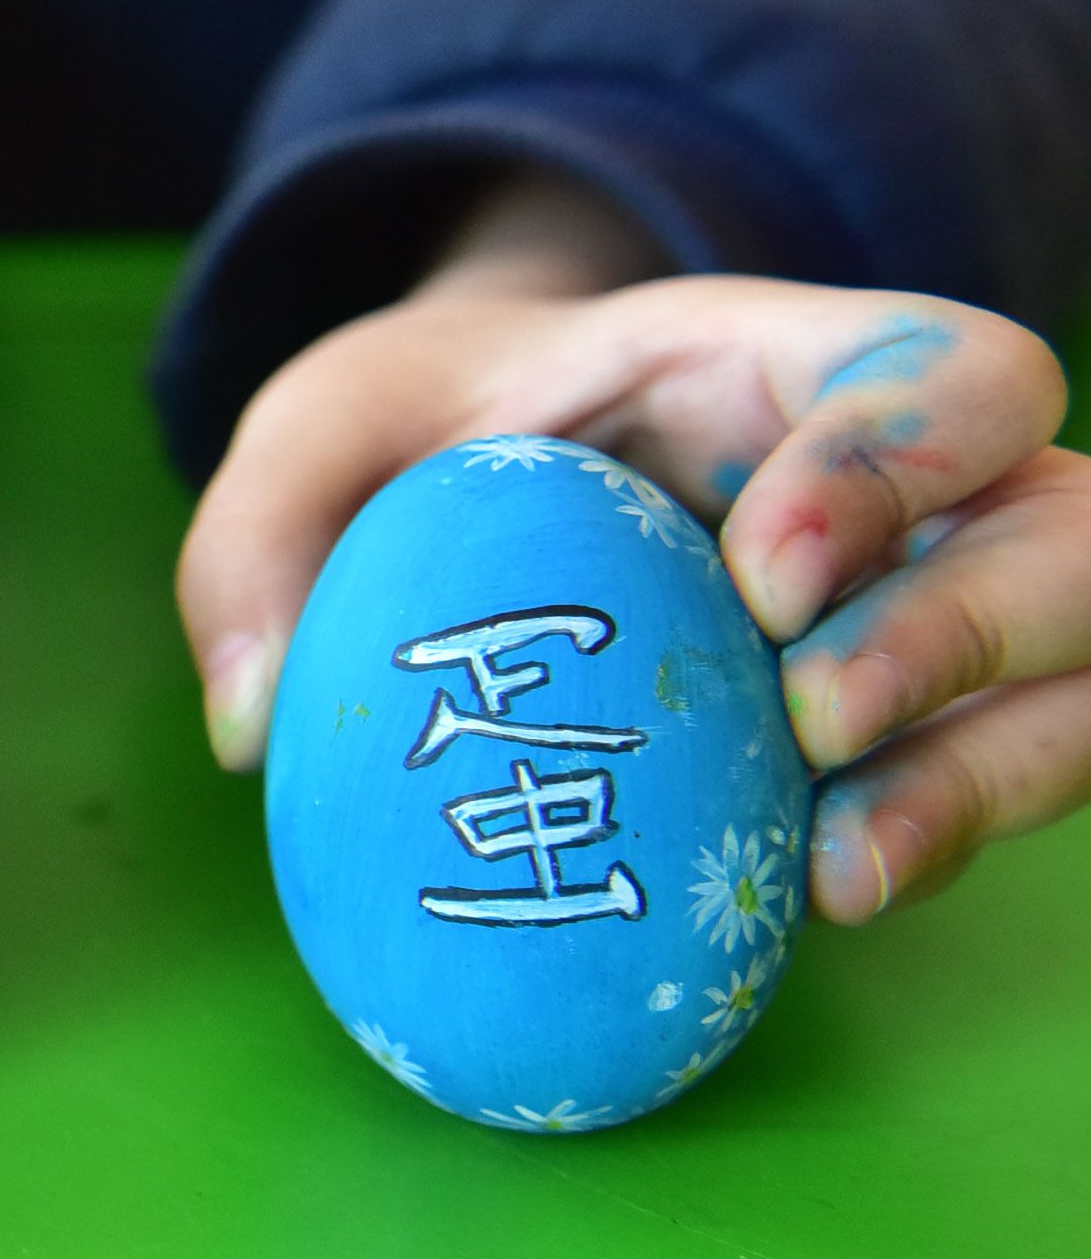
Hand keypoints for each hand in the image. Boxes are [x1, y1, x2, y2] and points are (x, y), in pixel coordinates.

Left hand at [180, 183, 1082, 924]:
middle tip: (814, 723)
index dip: (895, 463)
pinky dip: (955, 831)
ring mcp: (953, 601)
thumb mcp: (325, 428)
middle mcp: (920, 480)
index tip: (762, 576)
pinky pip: (1021, 772)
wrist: (500, 480)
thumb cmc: (442, 435)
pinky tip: (832, 895)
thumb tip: (250, 727)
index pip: (939, 371)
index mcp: (786, 363)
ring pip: (1080, 668)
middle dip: (970, 627)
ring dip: (997, 765)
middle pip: (1064, 526)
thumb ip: (259, 537)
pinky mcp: (938, 722)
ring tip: (845, 863)